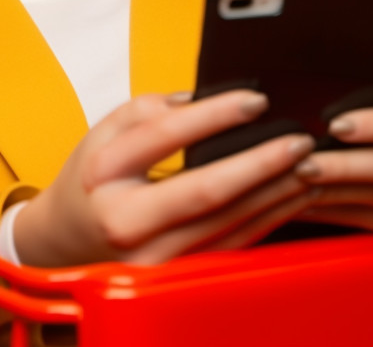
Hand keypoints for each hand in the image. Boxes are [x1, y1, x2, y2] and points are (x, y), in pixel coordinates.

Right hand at [13, 90, 318, 266]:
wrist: (65, 240)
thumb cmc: (91, 181)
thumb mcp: (102, 133)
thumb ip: (148, 110)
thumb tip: (205, 97)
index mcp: (103, 175)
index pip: (165, 136)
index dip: (215, 115)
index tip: (255, 99)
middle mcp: (126, 221)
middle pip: (207, 190)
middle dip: (261, 162)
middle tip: (299, 140)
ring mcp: (152, 257)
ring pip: (228, 222)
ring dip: (274, 193)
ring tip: (307, 164)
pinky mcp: (175, 275)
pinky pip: (231, 244)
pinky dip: (265, 219)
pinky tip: (288, 196)